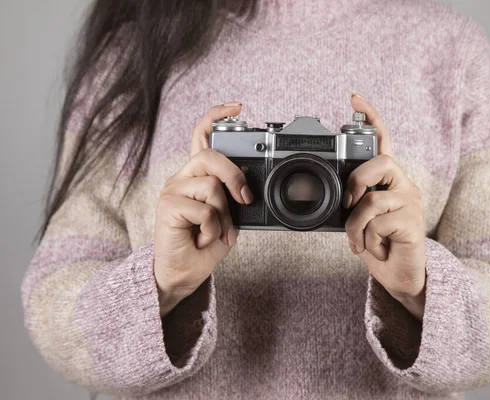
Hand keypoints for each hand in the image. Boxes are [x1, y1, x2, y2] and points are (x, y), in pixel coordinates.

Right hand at [154, 102, 252, 316]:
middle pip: (211, 156)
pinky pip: (204, 209)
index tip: (238, 106)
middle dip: (235, 177)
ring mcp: (172, 190)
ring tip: (216, 232)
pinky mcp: (167, 206)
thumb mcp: (227, 216)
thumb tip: (247, 188)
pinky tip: (203, 237)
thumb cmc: (204, 244)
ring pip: (212, 186)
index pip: (201, 135)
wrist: (183, 273)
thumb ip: (232, 196)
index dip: (217, 116)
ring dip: (223, 215)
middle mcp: (182, 178)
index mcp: (196, 176)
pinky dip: (213, 228)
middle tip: (244, 200)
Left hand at [344, 94, 426, 319]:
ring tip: (357, 241)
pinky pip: (378, 222)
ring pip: (372, 199)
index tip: (354, 97)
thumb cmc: (378, 244)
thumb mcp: (359, 219)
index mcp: (388, 180)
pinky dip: (365, 239)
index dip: (371, 117)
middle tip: (348, 205)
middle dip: (355, 182)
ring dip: (354, 226)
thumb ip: (353, 201)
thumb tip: (335, 195)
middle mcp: (404, 184)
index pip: (383, 141)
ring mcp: (411, 202)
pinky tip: (372, 249)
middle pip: (380, 161)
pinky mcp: (413, 222)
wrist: (400, 276)